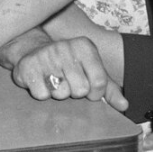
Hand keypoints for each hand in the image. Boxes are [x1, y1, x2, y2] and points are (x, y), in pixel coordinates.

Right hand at [12, 36, 127, 111]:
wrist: (32, 51)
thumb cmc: (68, 65)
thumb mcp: (91, 72)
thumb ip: (109, 89)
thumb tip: (124, 105)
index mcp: (85, 47)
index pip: (99, 82)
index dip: (94, 94)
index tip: (87, 89)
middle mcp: (65, 47)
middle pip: (80, 90)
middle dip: (74, 92)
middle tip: (67, 82)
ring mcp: (45, 56)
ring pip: (61, 93)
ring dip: (57, 93)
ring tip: (53, 81)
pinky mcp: (28, 67)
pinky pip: (42, 95)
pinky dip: (42, 93)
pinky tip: (40, 82)